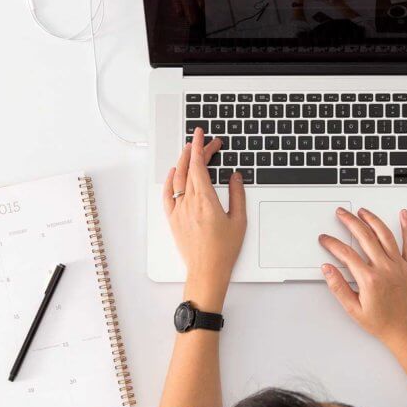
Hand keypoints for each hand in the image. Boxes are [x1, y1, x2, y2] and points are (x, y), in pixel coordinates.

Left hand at [163, 128, 246, 311]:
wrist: (206, 270)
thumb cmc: (224, 250)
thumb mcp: (239, 220)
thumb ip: (237, 195)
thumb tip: (235, 177)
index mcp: (206, 201)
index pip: (199, 166)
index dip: (200, 148)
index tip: (202, 136)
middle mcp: (189, 203)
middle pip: (189, 169)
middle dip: (196, 151)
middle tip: (204, 141)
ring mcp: (179, 211)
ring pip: (177, 179)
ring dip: (183, 161)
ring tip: (189, 150)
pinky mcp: (173, 219)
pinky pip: (167, 195)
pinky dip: (170, 180)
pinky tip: (174, 172)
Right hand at [318, 208, 406, 346]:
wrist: (406, 332)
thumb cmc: (382, 323)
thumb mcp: (353, 309)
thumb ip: (338, 287)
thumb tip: (327, 269)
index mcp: (369, 279)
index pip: (346, 254)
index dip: (332, 243)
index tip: (325, 239)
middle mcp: (385, 269)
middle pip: (364, 237)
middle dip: (350, 222)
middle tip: (341, 214)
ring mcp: (400, 266)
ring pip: (385, 235)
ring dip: (372, 220)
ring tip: (362, 211)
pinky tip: (403, 215)